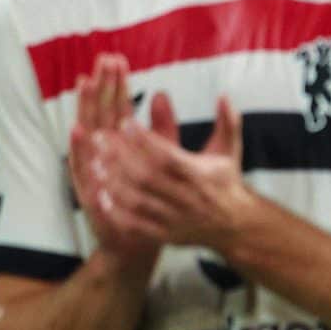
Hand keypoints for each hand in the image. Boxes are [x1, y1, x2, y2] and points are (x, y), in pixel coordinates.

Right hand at [68, 54, 160, 269]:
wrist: (141, 235)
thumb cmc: (154, 194)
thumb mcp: (164, 156)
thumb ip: (163, 126)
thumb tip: (162, 92)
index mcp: (122, 142)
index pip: (117, 106)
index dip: (117, 83)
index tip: (116, 58)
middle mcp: (104, 152)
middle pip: (101, 112)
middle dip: (102, 86)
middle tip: (103, 60)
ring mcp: (94, 169)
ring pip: (89, 134)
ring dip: (87, 108)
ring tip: (87, 83)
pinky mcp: (89, 189)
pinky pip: (81, 166)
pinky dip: (78, 148)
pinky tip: (77, 129)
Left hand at [82, 92, 250, 252]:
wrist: (235, 225)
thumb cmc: (226, 181)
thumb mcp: (229, 150)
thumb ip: (228, 122)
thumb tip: (223, 95)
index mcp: (200, 175)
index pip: (167, 156)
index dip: (144, 140)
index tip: (124, 122)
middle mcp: (187, 197)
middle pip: (146, 177)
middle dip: (120, 157)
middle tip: (98, 138)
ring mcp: (175, 218)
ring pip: (137, 200)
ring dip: (114, 182)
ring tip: (95, 164)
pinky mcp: (166, 234)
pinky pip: (136, 225)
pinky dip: (118, 211)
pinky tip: (102, 195)